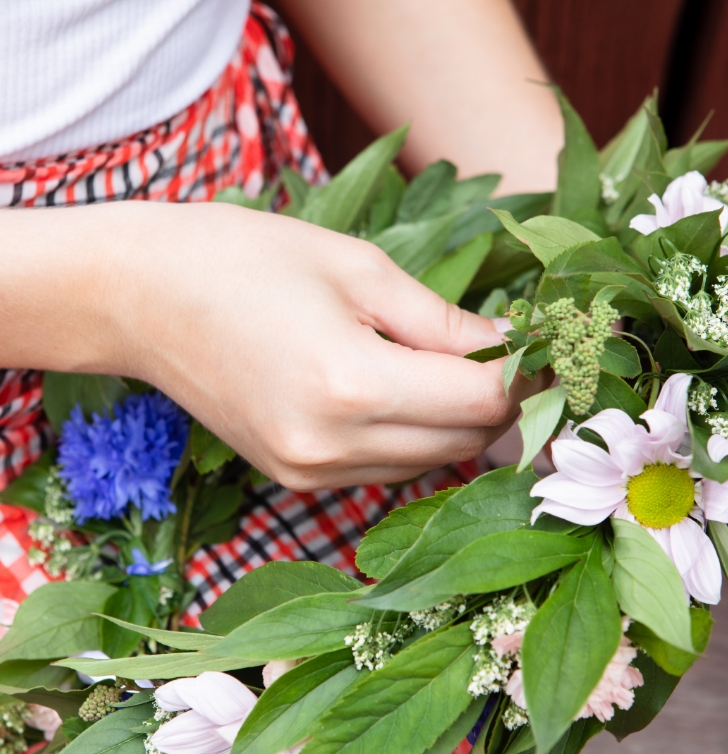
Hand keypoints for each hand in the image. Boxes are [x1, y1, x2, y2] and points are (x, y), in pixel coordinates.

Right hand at [98, 202, 544, 488]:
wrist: (139, 297)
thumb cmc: (245, 260)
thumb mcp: (359, 268)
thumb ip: (443, 320)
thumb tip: (511, 347)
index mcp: (352, 385)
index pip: (483, 401)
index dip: (529, 373)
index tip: (547, 343)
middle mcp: (333, 448)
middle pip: (467, 440)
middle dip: (504, 399)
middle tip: (513, 349)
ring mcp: (311, 474)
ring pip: (434, 461)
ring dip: (461, 420)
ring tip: (460, 364)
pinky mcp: (297, 480)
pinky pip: (390, 467)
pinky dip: (417, 435)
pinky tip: (410, 390)